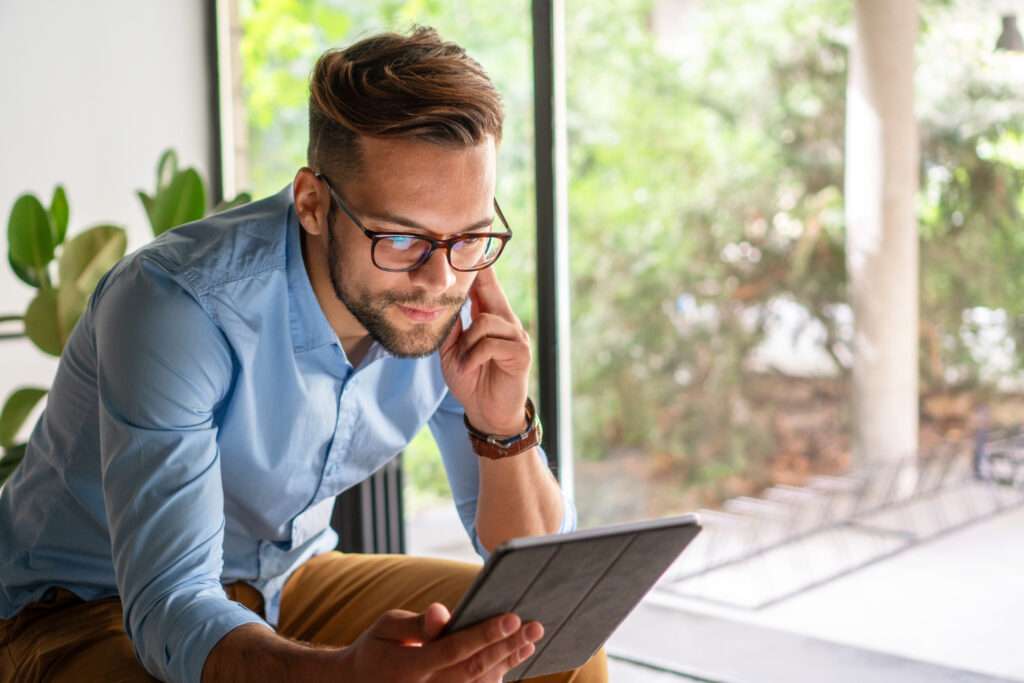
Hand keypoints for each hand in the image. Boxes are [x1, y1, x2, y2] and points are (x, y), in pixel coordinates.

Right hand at [334, 602, 542, 681]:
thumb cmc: (375, 649)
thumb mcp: (386, 628)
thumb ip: (416, 624)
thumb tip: (443, 612)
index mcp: (411, 667)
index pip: (456, 649)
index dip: (486, 634)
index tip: (513, 617)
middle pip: (476, 668)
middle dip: (508, 647)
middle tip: (535, 626)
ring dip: (508, 662)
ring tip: (530, 641)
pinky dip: (496, 677)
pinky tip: (514, 658)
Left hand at [440, 267, 530, 435]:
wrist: (487, 413)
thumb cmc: (472, 380)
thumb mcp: (453, 352)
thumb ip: (451, 328)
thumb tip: (442, 304)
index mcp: (490, 319)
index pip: (485, 288)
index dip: (479, 268)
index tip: (472, 243)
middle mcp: (507, 323)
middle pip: (491, 291)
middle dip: (480, 275)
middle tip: (467, 255)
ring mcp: (516, 337)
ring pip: (485, 321)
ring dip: (467, 343)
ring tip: (463, 360)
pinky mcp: (520, 353)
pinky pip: (490, 343)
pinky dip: (474, 356)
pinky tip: (470, 367)